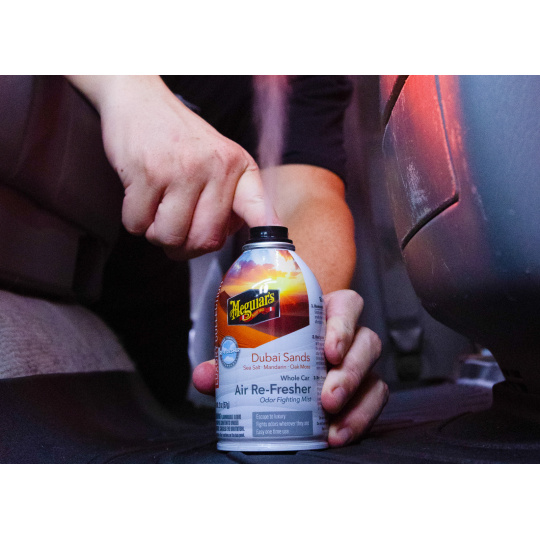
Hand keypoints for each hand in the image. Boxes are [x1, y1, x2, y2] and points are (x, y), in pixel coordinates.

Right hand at [67, 76, 279, 259]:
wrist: (140, 99)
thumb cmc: (180, 139)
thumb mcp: (219, 158)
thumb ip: (232, 196)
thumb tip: (241, 235)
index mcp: (238, 167)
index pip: (258, 208)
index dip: (265, 233)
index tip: (275, 253)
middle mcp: (215, 168)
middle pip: (203, 240)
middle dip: (183, 248)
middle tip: (175, 232)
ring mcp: (181, 169)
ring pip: (168, 236)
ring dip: (156, 235)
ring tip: (157, 212)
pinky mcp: (147, 172)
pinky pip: (137, 224)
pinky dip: (134, 221)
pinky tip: (140, 197)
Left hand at [192, 289, 387, 446]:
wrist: (287, 354)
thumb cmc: (274, 343)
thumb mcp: (254, 346)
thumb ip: (230, 360)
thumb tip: (205, 377)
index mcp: (326, 312)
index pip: (347, 306)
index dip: (344, 325)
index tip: (329, 350)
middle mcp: (349, 336)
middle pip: (367, 343)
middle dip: (351, 372)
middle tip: (327, 398)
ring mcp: (359, 364)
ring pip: (375, 376)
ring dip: (357, 402)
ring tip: (333, 424)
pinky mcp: (364, 391)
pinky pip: (374, 402)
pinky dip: (360, 420)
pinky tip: (337, 434)